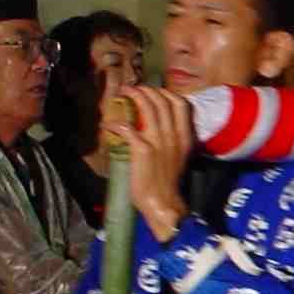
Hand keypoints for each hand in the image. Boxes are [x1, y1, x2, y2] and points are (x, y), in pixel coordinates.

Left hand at [108, 85, 192, 240]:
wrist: (164, 204)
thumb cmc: (169, 183)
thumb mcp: (180, 156)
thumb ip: (174, 139)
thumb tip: (160, 126)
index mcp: (185, 136)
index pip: (181, 104)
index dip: (165, 92)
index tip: (153, 92)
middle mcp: (174, 135)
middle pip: (162, 100)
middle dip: (145, 90)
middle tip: (133, 89)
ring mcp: (159, 141)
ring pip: (148, 107)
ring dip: (133, 96)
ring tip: (123, 93)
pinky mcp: (142, 150)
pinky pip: (127, 128)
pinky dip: (115, 124)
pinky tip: (108, 126)